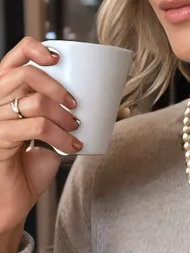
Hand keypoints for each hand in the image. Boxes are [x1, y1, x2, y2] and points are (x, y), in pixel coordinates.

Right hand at [0, 37, 82, 239]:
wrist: (11, 203)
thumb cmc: (29, 169)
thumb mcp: (50, 135)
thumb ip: (66, 116)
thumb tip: (115, 105)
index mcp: (4, 94)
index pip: (13, 57)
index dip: (34, 49)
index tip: (58, 58)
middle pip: (26, 74)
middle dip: (58, 87)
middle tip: (75, 106)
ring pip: (34, 101)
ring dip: (63, 116)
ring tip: (74, 131)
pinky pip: (36, 127)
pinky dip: (61, 137)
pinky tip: (71, 148)